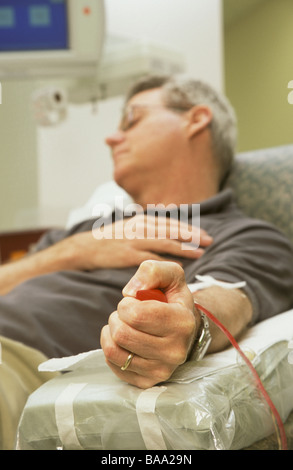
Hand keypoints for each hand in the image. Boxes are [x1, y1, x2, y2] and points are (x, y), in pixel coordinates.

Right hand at [64, 214, 212, 270]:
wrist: (86, 247)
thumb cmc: (111, 239)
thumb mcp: (130, 226)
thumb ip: (149, 227)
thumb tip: (168, 228)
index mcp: (143, 219)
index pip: (172, 222)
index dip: (190, 228)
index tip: (204, 234)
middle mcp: (141, 227)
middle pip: (172, 230)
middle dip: (193, 236)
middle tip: (209, 241)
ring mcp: (135, 241)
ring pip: (165, 243)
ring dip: (184, 247)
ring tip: (200, 253)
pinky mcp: (128, 255)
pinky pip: (152, 259)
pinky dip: (167, 262)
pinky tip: (180, 266)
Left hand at [100, 260, 199, 387]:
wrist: (184, 329)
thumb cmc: (172, 299)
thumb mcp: (170, 275)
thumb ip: (152, 271)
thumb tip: (131, 291)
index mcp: (182, 323)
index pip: (136, 315)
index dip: (126, 303)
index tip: (134, 301)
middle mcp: (175, 351)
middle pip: (122, 333)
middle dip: (117, 317)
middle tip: (128, 314)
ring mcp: (162, 370)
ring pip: (114, 351)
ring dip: (112, 332)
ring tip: (125, 325)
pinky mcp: (147, 381)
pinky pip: (113, 365)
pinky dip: (112, 348)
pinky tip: (125, 341)